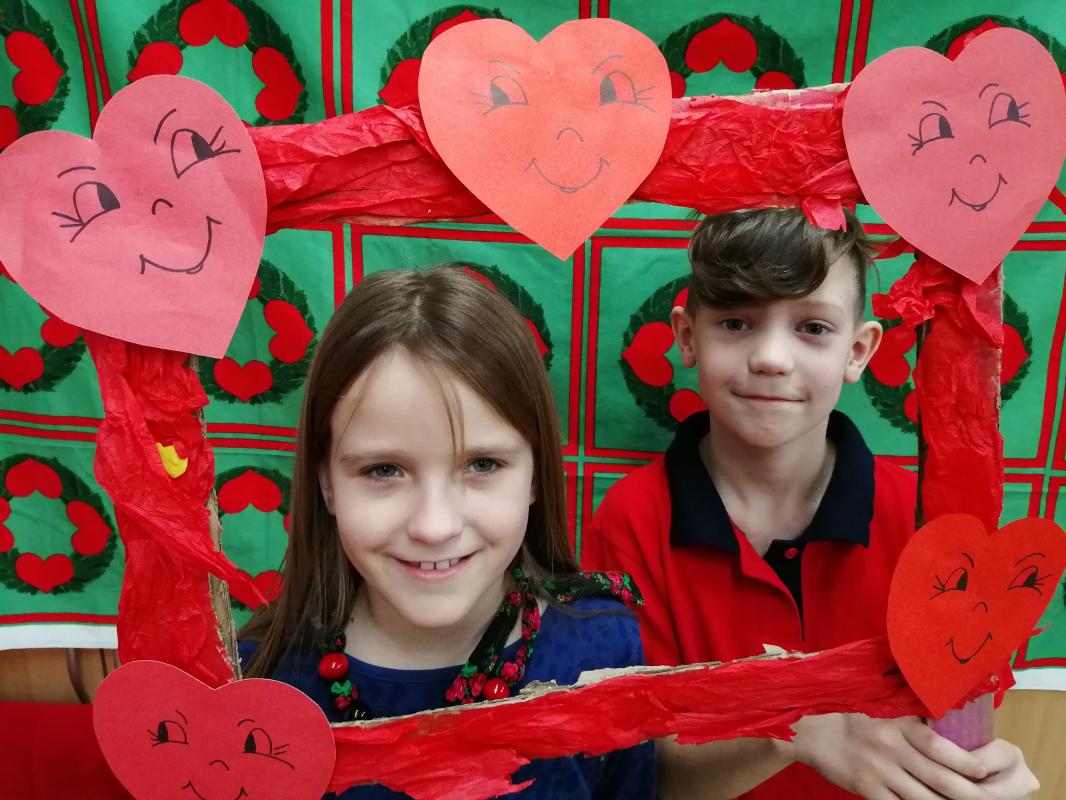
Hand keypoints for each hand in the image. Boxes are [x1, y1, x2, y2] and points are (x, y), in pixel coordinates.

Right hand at [791, 713, 1035, 799]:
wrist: (814, 732)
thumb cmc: (855, 720)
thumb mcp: (885, 715)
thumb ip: (914, 727)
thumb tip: (951, 740)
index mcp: (898, 726)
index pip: (937, 745)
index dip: (963, 761)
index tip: (983, 772)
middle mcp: (891, 748)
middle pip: (938, 778)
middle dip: (966, 794)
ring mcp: (879, 772)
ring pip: (922, 798)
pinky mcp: (866, 790)